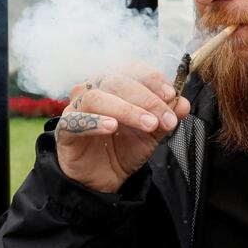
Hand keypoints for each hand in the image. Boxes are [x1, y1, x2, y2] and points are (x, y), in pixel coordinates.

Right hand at [55, 67, 191, 192]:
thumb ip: (165, 117)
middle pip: (116, 80)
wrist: (104, 180)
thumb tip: (183, 103)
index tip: (171, 95)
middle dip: (145, 98)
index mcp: (113, 84)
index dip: (151, 78)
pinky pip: (76, 120)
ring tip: (147, 124)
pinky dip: (95, 121)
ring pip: (96, 97)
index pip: (129, 68)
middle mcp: (92, 90)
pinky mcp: (65, 129)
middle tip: (164, 118)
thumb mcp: (151, 134)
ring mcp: (76, 108)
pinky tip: (113, 127)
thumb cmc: (123, 149)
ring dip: (126, 109)